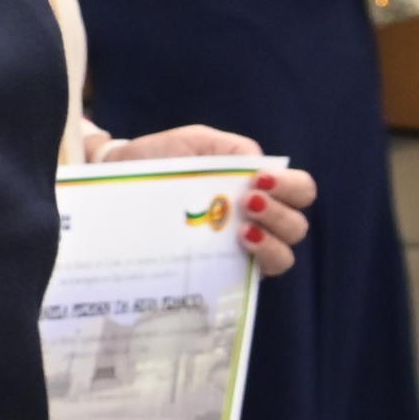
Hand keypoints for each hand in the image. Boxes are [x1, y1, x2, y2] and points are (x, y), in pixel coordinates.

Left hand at [79, 126, 314, 278]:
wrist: (119, 179)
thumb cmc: (164, 159)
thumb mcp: (196, 142)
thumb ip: (231, 148)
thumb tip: (259, 168)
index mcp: (259, 187)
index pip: (300, 191)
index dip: (291, 187)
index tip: (261, 181)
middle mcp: (259, 220)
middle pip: (297, 226)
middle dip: (280, 214)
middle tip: (248, 203)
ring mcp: (242, 248)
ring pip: (284, 255)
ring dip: (272, 241)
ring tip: (242, 230)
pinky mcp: (222, 270)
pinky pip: (254, 276)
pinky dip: (256, 261)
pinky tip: (238, 245)